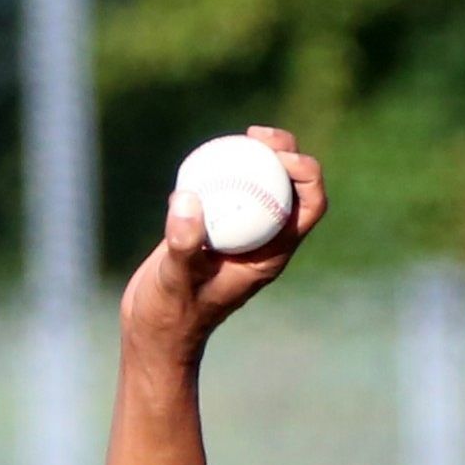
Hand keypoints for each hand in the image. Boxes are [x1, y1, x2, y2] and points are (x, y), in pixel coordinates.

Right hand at [120, 125, 323, 355]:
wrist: (155, 329)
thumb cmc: (171, 313)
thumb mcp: (176, 278)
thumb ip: (184, 244)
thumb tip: (188, 198)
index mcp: (272, 255)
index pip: (309, 207)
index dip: (306, 174)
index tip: (278, 155)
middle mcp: (263, 241)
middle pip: (292, 188)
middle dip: (285, 154)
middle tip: (257, 136)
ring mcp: (240, 233)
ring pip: (262, 185)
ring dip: (258, 157)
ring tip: (239, 137)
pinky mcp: (216, 227)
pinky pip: (230, 189)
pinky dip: (224, 169)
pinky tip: (204, 159)